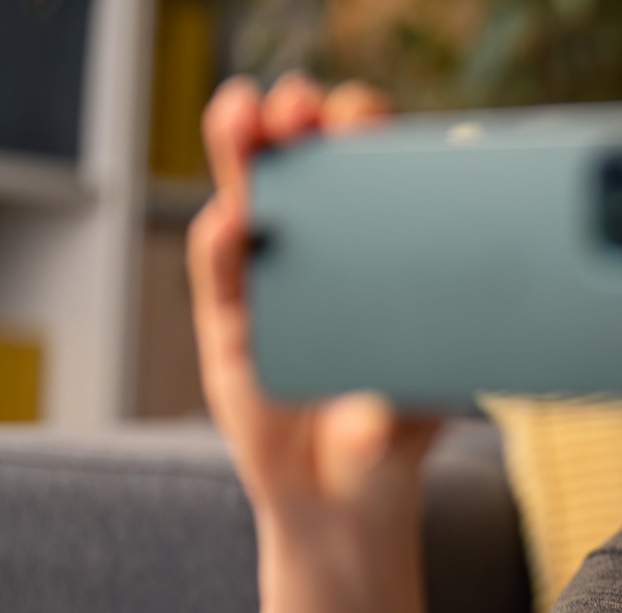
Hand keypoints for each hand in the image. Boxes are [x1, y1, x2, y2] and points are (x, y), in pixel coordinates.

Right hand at [190, 71, 436, 527]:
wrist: (338, 504)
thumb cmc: (389, 450)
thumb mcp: (401, 436)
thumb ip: (380, 431)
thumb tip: (367, 421)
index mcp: (392, 270)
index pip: (386, 190)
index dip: (376, 147)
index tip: (375, 120)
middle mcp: (333, 267)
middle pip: (315, 180)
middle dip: (304, 131)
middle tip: (301, 100)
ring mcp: (276, 288)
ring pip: (255, 205)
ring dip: (247, 157)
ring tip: (245, 114)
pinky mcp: (230, 322)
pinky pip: (220, 270)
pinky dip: (221, 242)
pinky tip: (229, 219)